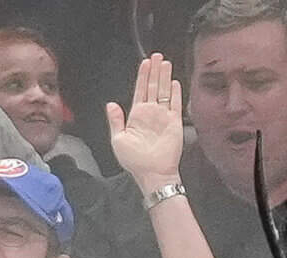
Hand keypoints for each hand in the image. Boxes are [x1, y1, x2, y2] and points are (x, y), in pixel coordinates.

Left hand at [108, 53, 185, 190]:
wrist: (152, 173)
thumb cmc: (134, 161)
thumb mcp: (118, 139)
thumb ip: (115, 120)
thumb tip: (111, 104)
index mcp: (136, 116)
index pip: (140, 90)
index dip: (142, 76)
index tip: (144, 63)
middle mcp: (150, 113)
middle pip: (153, 86)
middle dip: (155, 70)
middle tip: (157, 56)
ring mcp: (163, 116)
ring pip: (164, 91)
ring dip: (164, 76)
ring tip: (165, 62)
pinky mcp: (174, 122)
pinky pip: (175, 104)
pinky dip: (175, 92)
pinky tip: (174, 82)